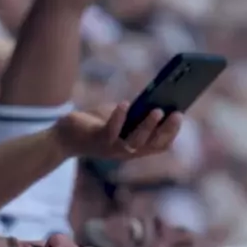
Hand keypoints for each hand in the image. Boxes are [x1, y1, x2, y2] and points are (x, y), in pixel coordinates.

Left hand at [54, 103, 181, 160]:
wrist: (65, 136)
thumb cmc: (96, 123)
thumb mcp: (119, 114)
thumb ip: (135, 109)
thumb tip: (153, 94)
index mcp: (135, 146)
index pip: (159, 145)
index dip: (171, 133)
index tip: (180, 115)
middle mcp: (126, 152)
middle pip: (151, 145)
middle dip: (165, 130)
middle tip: (177, 113)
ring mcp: (111, 149)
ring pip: (134, 143)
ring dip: (146, 127)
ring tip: (156, 109)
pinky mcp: (97, 141)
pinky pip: (110, 132)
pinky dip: (118, 118)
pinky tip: (124, 104)